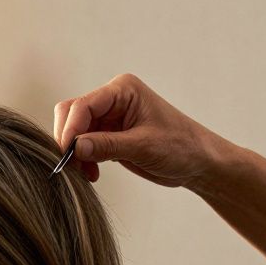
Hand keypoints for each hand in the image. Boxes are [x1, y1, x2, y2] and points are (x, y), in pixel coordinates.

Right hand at [53, 73, 225, 187]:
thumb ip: (107, 146)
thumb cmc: (181, 147)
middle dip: (69, 140)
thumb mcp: (144, 146)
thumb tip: (75, 148)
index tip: (66, 154)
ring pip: (75, 131)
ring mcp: (109, 117)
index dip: (70, 130)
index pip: (83, 105)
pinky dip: (82, 160)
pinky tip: (92, 174)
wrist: (198, 162)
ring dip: (75, 153)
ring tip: (84, 174)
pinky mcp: (109, 135)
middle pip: (73, 114)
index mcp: (122, 90)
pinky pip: (83, 144)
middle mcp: (112, 99)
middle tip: (71, 166)